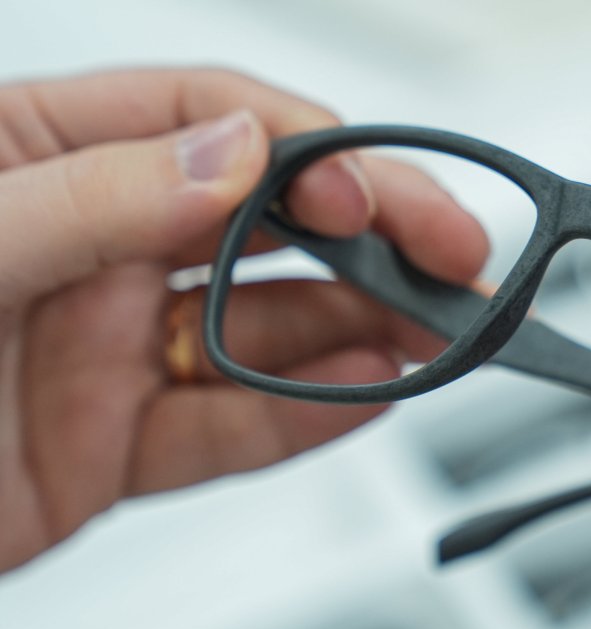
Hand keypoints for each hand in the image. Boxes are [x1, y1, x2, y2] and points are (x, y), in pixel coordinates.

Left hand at [0, 68, 488, 571]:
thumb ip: (100, 196)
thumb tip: (238, 157)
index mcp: (37, 158)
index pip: (212, 123)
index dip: (309, 155)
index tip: (367, 197)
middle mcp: (87, 248)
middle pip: (265, 228)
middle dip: (371, 241)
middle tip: (452, 262)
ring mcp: (105, 349)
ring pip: (263, 333)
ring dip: (359, 332)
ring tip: (433, 337)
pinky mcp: (111, 446)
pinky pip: (230, 429)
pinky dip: (307, 418)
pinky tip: (369, 396)